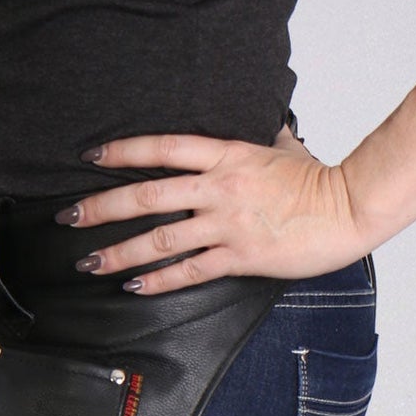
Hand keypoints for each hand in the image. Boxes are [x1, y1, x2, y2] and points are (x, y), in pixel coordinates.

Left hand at [62, 130, 368, 293]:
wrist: (346, 208)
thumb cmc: (318, 180)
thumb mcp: (279, 147)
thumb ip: (258, 141)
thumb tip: (261, 130)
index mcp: (224, 155)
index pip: (162, 148)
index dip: (123, 151)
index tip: (92, 158)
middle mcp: (218, 188)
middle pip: (147, 195)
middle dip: (102, 207)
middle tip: (69, 218)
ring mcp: (228, 224)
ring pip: (161, 238)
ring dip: (121, 251)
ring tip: (92, 262)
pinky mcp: (241, 257)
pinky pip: (191, 270)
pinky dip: (160, 279)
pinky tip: (135, 285)